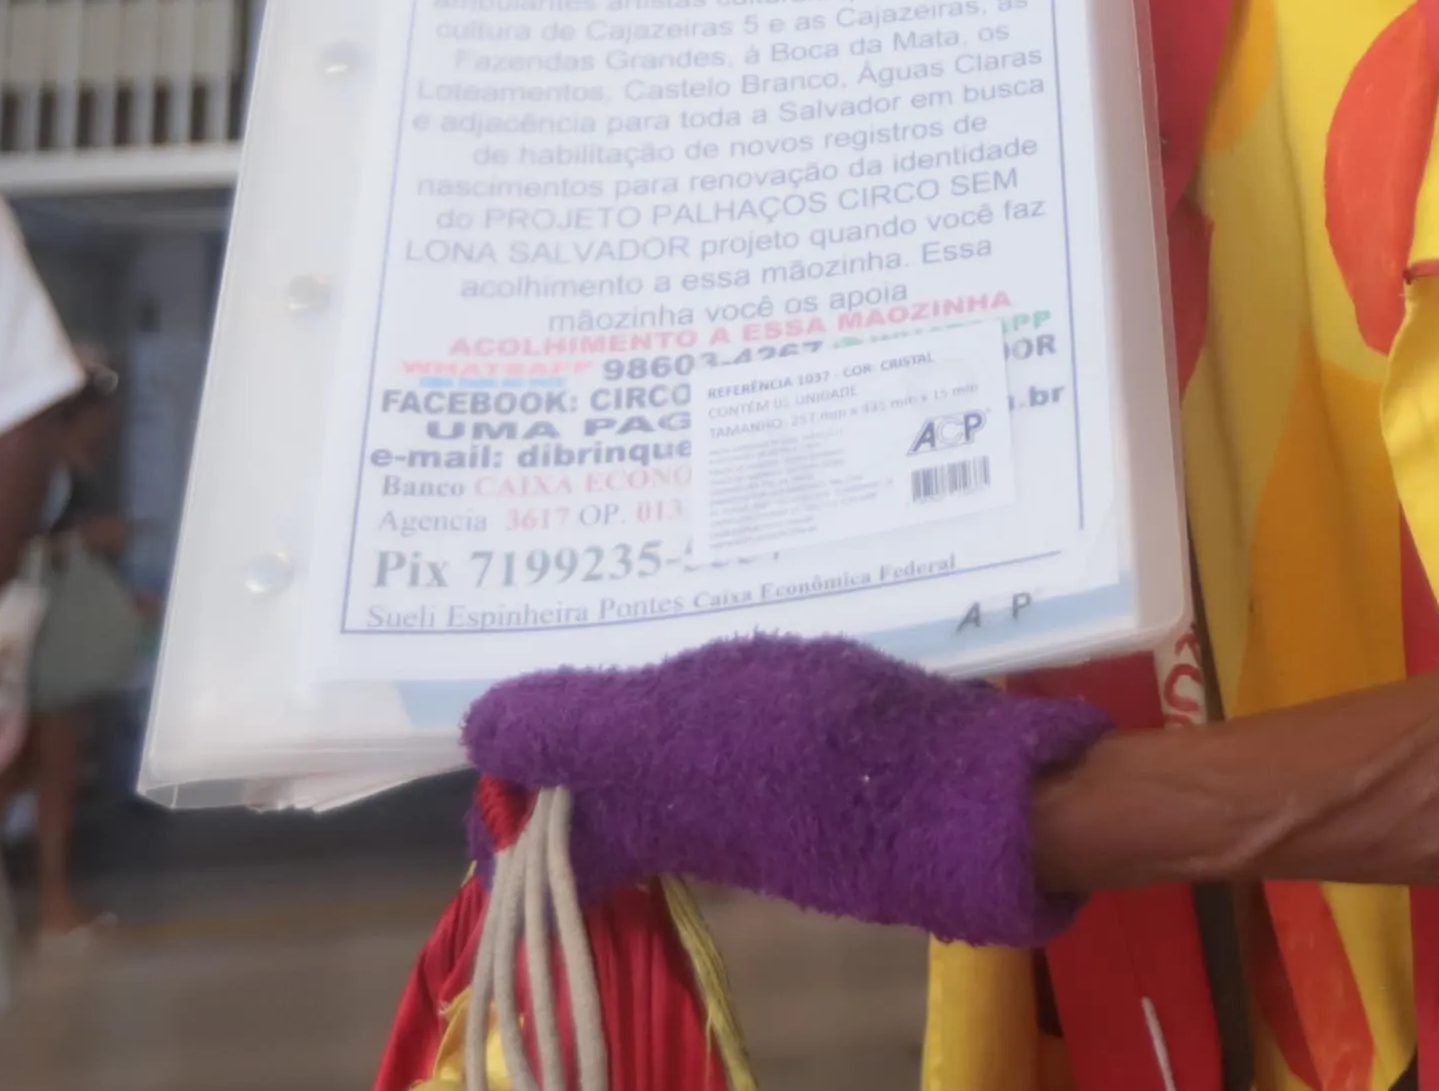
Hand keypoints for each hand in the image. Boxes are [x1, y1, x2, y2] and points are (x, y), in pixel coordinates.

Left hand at [464, 637, 1111, 946]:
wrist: (964, 786)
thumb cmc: (806, 757)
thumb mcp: (673, 730)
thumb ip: (577, 728)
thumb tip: (474, 731)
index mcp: (639, 818)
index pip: (537, 838)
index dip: (502, 793)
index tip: (485, 715)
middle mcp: (685, 816)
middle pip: (592, 791)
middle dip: (563, 730)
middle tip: (544, 622)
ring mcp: (750, 789)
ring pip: (658, 752)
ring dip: (632, 694)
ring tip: (615, 600)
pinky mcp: (807, 756)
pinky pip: (724, 722)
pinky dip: (701, 682)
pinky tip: (715, 615)